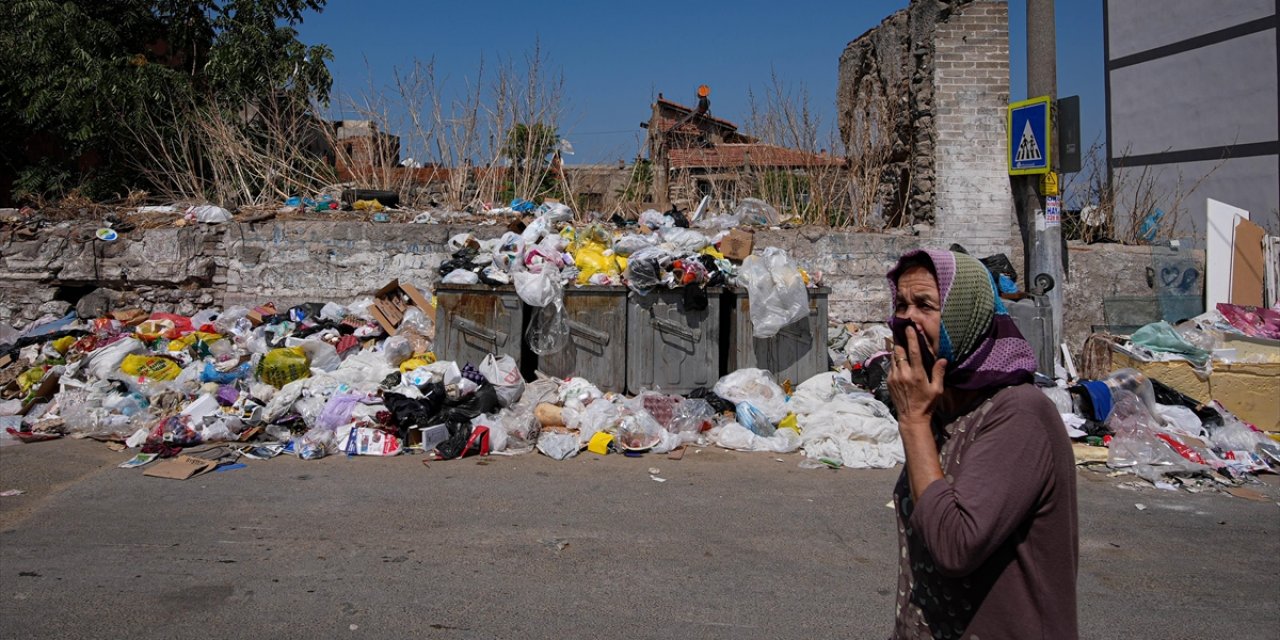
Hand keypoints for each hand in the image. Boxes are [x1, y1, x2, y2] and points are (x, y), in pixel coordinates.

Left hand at [887, 324, 948, 500]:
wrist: (911, 418)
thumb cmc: (927, 403)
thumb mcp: (937, 389)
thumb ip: (939, 373)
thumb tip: (942, 359)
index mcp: (917, 374)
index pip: (912, 352)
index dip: (910, 338)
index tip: (909, 328)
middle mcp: (904, 374)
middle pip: (899, 351)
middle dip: (900, 339)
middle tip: (900, 328)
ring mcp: (894, 377)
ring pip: (893, 357)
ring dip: (896, 348)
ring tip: (898, 338)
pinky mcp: (889, 381)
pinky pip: (891, 366)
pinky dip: (894, 359)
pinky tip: (897, 356)